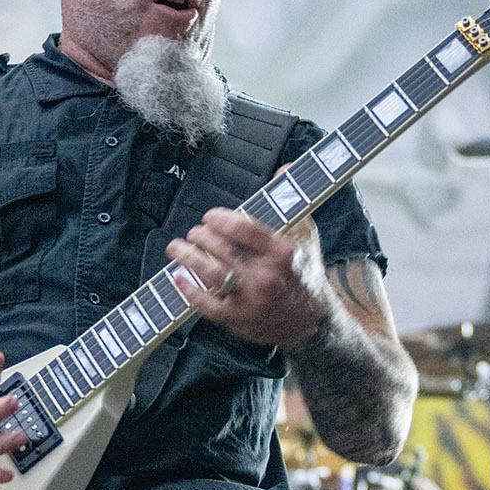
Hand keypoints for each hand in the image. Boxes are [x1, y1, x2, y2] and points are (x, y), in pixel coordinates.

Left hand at [166, 207, 327, 348]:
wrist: (312, 323)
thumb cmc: (306, 274)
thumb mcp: (307, 236)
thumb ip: (292, 202)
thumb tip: (286, 167)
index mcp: (282, 253)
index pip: (242, 227)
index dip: (219, 219)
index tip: (210, 217)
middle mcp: (266, 276)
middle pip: (221, 248)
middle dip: (200, 236)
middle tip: (194, 233)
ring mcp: (250, 299)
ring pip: (209, 273)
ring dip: (187, 257)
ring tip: (176, 248)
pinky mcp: (238, 319)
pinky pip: (206, 304)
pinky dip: (188, 290)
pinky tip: (177, 277)